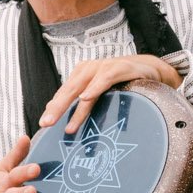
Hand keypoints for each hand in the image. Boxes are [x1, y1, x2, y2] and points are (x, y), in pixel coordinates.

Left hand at [36, 53, 181, 134]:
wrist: (150, 69)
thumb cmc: (124, 83)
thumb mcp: (103, 94)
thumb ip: (87, 104)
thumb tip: (70, 125)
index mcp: (82, 75)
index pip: (64, 93)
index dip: (54, 107)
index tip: (43, 124)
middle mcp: (89, 69)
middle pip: (68, 91)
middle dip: (56, 108)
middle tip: (45, 124)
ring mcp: (102, 67)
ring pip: (82, 87)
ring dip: (72, 105)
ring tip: (65, 123)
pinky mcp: (119, 67)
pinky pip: (104, 79)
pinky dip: (94, 88)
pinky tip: (85, 98)